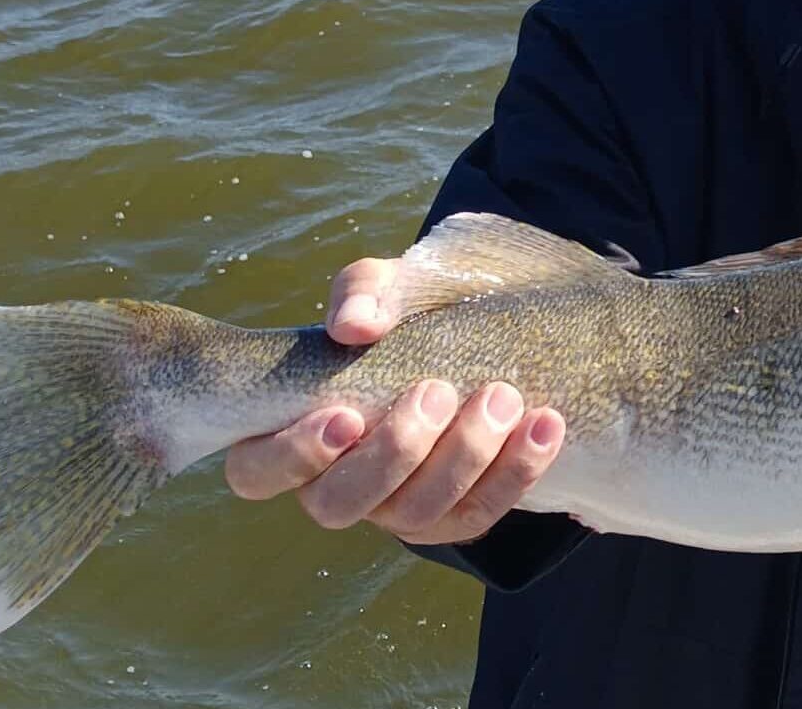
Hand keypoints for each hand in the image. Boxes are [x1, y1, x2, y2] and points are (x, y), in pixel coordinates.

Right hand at [224, 256, 565, 543]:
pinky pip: (477, 514)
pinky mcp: (453, 514)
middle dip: (392, 452)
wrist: (489, 329)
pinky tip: (545, 424)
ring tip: (502, 398)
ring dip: (462, 459)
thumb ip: (365, 292)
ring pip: (413, 517)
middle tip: (437, 391)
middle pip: (337, 504)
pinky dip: (515, 472)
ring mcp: (395, 506)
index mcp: (293, 431)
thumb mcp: (388, 285)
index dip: (294, 454)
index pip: (257, 471)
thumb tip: (356, 326)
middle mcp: (336, 482)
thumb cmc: (412, 309)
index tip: (345, 412)